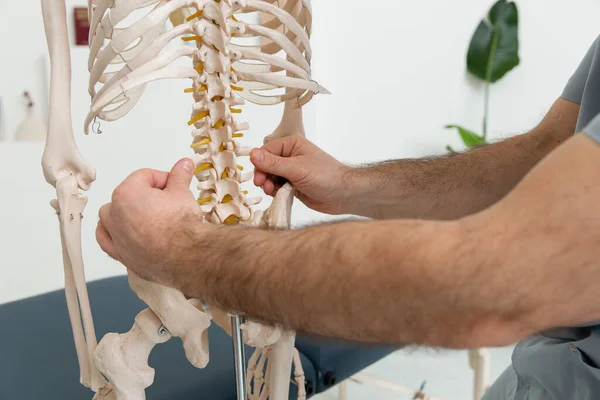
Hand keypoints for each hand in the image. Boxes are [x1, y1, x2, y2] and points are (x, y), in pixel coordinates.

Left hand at [96, 158, 201, 286]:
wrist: (185, 256)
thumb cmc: (181, 225)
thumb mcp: (182, 193)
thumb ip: (179, 176)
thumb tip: (184, 164)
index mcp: (126, 193)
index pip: (144, 176)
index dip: (163, 179)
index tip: (175, 186)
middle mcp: (114, 213)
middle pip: (127, 194)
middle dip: (146, 196)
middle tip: (167, 203)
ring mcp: (114, 235)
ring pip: (112, 216)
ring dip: (126, 213)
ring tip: (149, 217)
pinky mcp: (119, 253)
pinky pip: (107, 240)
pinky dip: (114, 234)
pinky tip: (126, 233)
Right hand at [250, 135, 351, 214]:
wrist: (344, 195)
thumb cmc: (325, 176)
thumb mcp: (297, 168)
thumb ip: (273, 163)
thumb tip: (251, 154)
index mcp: (292, 145)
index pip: (266, 151)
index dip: (260, 163)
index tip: (259, 177)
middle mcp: (290, 156)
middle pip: (266, 164)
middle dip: (263, 175)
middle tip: (264, 186)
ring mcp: (292, 171)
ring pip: (270, 176)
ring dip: (268, 184)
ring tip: (273, 191)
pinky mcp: (293, 185)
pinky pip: (277, 186)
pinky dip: (275, 191)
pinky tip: (278, 195)